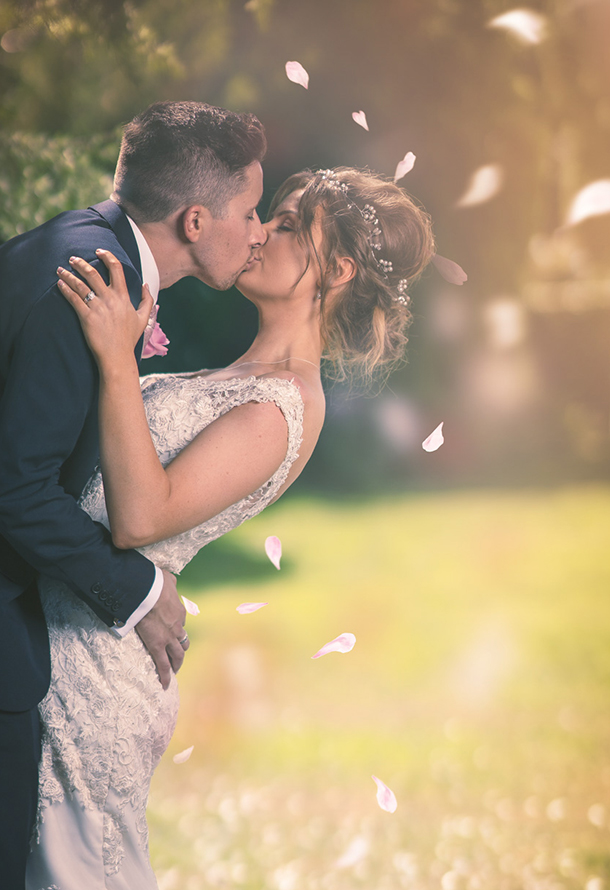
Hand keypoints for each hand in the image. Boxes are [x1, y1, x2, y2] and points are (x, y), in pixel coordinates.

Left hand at [57, 250, 153, 369]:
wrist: (118, 357)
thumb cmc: (129, 339)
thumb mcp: (143, 318)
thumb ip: (147, 300)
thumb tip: (146, 284)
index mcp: (123, 297)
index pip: (116, 269)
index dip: (107, 256)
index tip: (99, 251)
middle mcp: (110, 299)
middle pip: (93, 273)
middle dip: (81, 263)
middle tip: (72, 258)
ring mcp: (98, 308)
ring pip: (80, 285)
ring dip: (68, 275)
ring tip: (60, 269)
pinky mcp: (87, 317)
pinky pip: (74, 299)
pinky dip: (66, 289)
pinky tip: (60, 283)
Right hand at [135, 569, 188, 689]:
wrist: (147, 591)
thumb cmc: (154, 582)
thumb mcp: (166, 578)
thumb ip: (170, 582)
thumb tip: (169, 581)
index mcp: (179, 611)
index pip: (180, 622)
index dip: (177, 628)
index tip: (173, 632)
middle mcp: (177, 627)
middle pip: (183, 642)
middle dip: (181, 650)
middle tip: (178, 658)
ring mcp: (168, 638)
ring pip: (177, 655)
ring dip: (176, 663)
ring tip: (174, 670)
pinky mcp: (157, 646)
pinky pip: (162, 664)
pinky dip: (165, 676)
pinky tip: (165, 684)